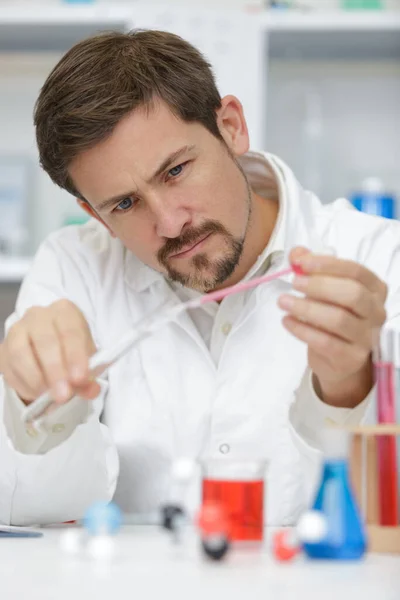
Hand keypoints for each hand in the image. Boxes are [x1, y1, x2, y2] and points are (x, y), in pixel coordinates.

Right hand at [0, 300, 99, 404]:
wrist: (49, 348)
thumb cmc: (71, 350)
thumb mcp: (86, 359)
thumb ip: (89, 375)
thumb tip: (92, 390)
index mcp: (65, 311)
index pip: (71, 332)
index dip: (76, 357)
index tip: (80, 379)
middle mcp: (39, 315)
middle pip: (45, 341)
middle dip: (55, 371)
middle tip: (63, 394)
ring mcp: (18, 330)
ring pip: (21, 352)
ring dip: (36, 379)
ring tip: (48, 397)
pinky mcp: (4, 348)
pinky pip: (9, 367)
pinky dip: (23, 385)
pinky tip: (36, 395)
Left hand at [278, 247, 386, 407]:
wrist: (339, 360)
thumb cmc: (333, 316)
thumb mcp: (324, 290)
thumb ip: (312, 268)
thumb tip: (297, 253)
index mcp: (374, 289)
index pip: (356, 271)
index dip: (328, 264)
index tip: (300, 263)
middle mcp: (376, 312)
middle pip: (352, 294)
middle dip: (319, 286)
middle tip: (294, 283)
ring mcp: (366, 337)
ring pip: (338, 319)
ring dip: (306, 308)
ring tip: (283, 302)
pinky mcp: (350, 358)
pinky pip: (325, 342)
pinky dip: (302, 330)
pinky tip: (287, 321)